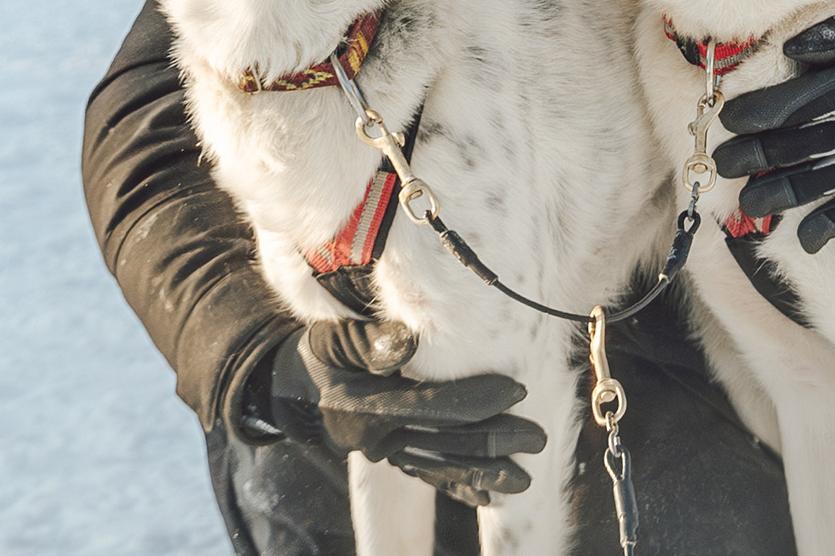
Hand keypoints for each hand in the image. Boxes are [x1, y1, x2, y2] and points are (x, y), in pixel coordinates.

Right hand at [264, 320, 547, 505]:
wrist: (298, 387)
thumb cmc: (324, 352)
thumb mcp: (336, 338)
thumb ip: (371, 341)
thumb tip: (408, 341)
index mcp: (366, 406)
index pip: (431, 406)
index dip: (476, 399)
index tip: (517, 390)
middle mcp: (377, 439)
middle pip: (445, 443)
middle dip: (494, 442)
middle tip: (536, 439)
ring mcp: (385, 453)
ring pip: (441, 467)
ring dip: (484, 474)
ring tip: (523, 479)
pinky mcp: (392, 458)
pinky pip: (429, 476)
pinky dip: (459, 486)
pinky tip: (487, 497)